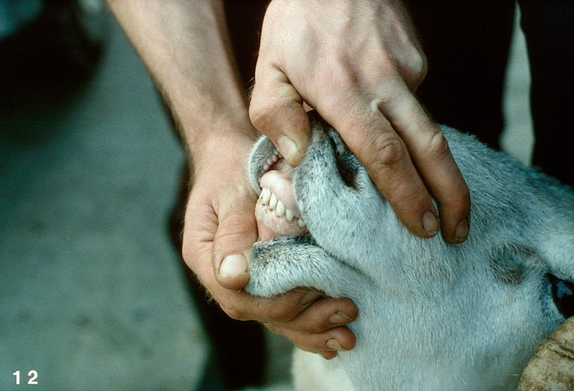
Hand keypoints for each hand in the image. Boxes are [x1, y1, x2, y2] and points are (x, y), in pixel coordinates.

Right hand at [182, 131, 357, 358]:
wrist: (236, 154)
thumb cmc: (231, 168)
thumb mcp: (229, 193)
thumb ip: (231, 233)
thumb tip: (234, 277)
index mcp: (206, 257)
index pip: (239, 295)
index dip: (280, 301)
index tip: (316, 289)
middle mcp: (224, 276)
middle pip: (262, 312)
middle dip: (305, 319)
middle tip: (346, 312)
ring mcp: (246, 280)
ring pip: (277, 317)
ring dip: (313, 329)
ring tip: (347, 335)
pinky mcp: (267, 277)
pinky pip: (287, 308)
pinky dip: (311, 322)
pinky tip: (335, 334)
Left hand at [249, 0, 470, 243]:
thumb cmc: (295, 23)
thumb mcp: (269, 68)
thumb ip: (276, 115)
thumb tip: (300, 157)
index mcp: (342, 91)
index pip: (384, 154)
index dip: (406, 194)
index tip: (422, 225)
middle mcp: (382, 83)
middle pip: (428, 148)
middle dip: (448, 195)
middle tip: (455, 232)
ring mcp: (406, 70)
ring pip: (428, 128)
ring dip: (440, 170)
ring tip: (443, 202)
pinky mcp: (416, 61)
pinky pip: (414, 104)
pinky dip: (407, 127)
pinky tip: (391, 127)